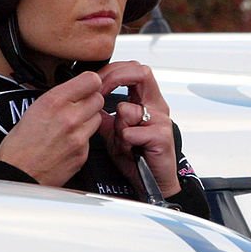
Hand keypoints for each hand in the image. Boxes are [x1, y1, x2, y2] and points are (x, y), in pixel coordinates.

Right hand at [0, 71, 103, 185]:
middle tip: (76, 108)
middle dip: (89, 101)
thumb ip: (59, 97)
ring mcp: (78, 137)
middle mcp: (69, 117)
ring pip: (97, 118)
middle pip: (98, 98)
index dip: (89, 83)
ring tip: (69, 126)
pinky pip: (91, 139)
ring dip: (88, 119)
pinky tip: (67, 143)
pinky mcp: (82, 153)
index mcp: (54, 102)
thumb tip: (77, 88)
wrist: (16, 175)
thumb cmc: (18, 145)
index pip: (91, 80)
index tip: (85, 86)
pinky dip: (83, 139)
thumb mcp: (33, 109)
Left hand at [97, 61, 179, 197]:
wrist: (153, 182)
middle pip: (142, 73)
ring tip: (121, 140)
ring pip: (128, 109)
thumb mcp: (115, 132)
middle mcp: (156, 106)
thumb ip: (105, 116)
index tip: (97, 81)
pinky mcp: (161, 137)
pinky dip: (124, 142)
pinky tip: (129, 150)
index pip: (133, 70)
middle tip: (100, 93)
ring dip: (117, 126)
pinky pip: (131, 133)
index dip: (113, 71)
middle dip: (116, 79)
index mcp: (147, 101)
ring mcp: (161, 120)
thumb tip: (88, 102)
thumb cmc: (138, 156)